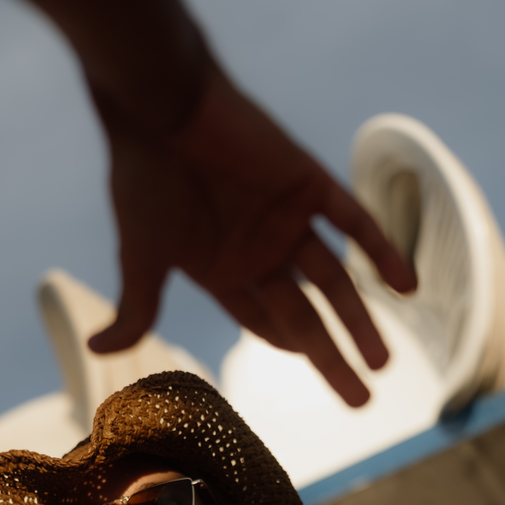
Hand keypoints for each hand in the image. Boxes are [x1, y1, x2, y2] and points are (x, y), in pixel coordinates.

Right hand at [88, 59, 415, 407]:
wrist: (162, 103)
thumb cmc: (144, 178)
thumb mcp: (141, 256)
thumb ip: (136, 309)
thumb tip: (97, 352)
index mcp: (223, 270)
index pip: (269, 324)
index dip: (297, 354)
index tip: (325, 385)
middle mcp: (261, 249)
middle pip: (307, 316)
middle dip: (334, 358)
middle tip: (363, 401)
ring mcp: (288, 218)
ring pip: (335, 281)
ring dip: (361, 322)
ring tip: (385, 363)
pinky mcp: (309, 183)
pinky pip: (355, 222)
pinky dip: (382, 252)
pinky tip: (406, 287)